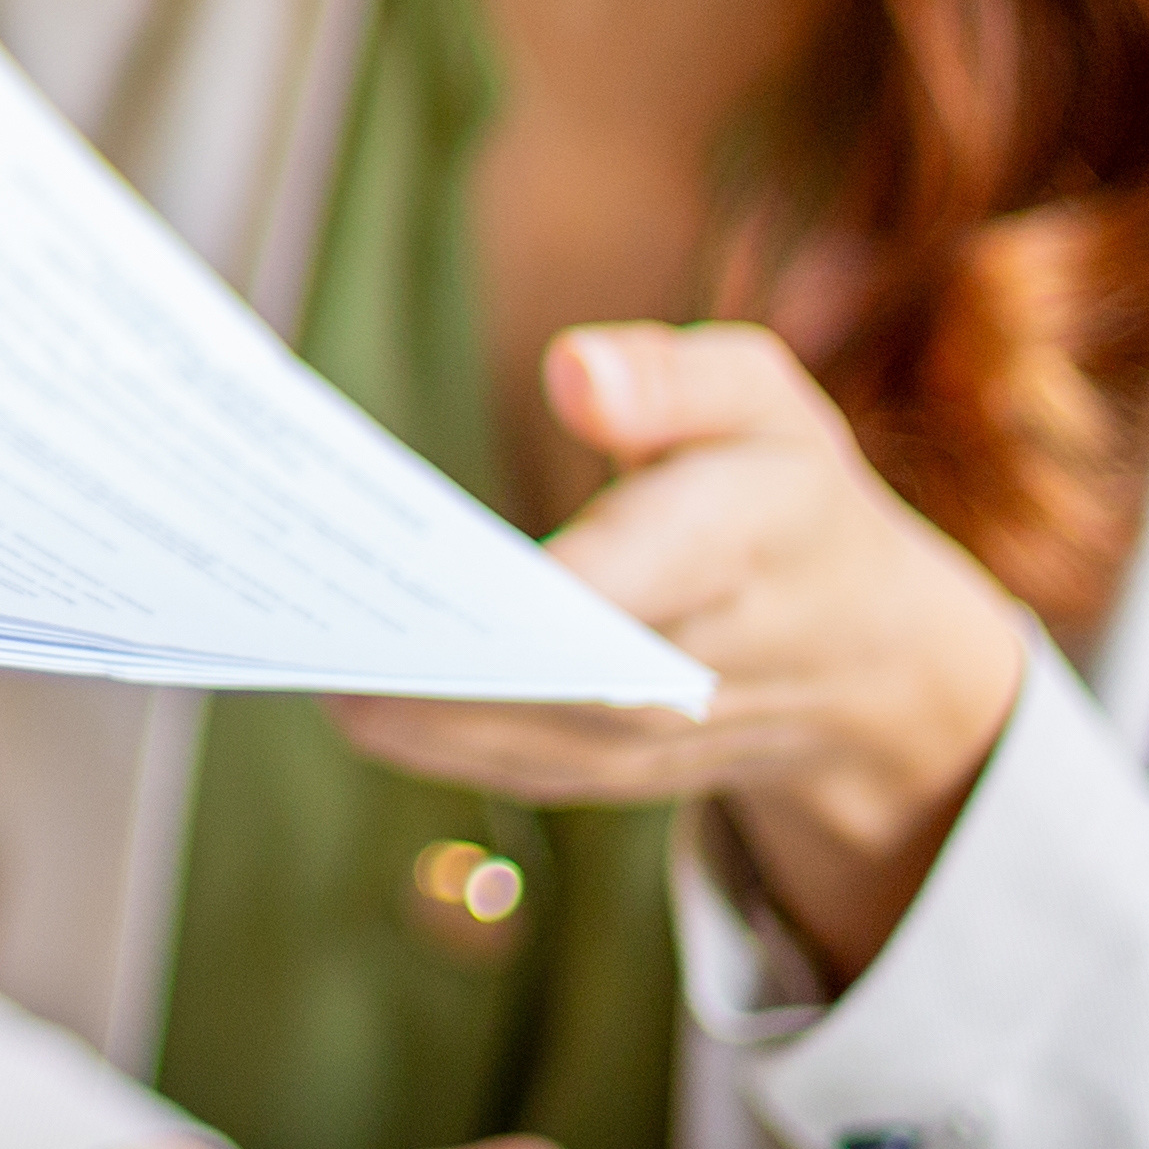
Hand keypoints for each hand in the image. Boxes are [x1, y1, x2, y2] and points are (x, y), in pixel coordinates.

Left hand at [333, 322, 1026, 987]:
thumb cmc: (782, 493)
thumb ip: (673, 378)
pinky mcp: (608, 776)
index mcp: (738, 545)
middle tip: (290, 598)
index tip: (397, 555)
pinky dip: (416, 729)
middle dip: (418, 646)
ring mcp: (651, 741)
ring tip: (280, 634)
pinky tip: (328, 676)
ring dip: (395, 698)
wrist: (868, 659)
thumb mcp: (764, 401)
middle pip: (541, 677)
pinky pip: (500, 761)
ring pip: (506, 735)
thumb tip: (573, 371)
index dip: (508, 588)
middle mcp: (694, 665)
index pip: (615, 582)